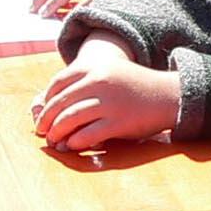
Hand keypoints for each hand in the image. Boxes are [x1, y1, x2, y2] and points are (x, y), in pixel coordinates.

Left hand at [31, 39, 179, 150]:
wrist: (168, 95)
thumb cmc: (133, 87)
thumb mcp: (109, 73)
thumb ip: (82, 83)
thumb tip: (45, 105)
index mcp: (95, 66)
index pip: (58, 83)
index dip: (46, 100)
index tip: (43, 113)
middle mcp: (100, 81)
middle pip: (61, 102)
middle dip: (47, 120)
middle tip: (42, 132)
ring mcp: (110, 102)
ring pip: (70, 118)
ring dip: (57, 132)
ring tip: (54, 140)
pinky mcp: (119, 122)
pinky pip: (88, 134)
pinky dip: (75, 141)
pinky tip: (72, 144)